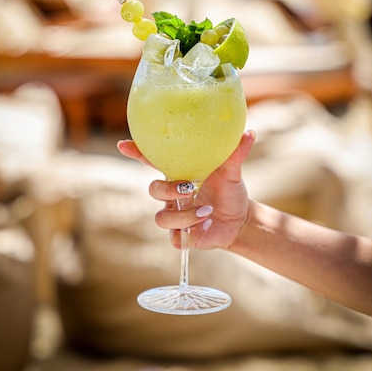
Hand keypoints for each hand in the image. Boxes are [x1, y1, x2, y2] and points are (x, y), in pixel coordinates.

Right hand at [117, 130, 255, 249]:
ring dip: (183, 215)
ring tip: (207, 211)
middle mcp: (172, 195)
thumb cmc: (230, 191)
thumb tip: (248, 133)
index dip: (136, 153)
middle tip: (190, 188)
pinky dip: (191, 231)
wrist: (241, 220)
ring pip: (161, 217)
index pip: (152, 162)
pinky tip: (205, 226)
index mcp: (179, 174)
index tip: (123, 144)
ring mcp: (174, 215)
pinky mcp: (181, 235)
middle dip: (167, 189)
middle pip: (153, 190)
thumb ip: (235, 154)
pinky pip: (175, 237)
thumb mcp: (233, 172)